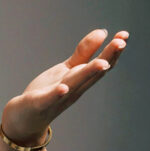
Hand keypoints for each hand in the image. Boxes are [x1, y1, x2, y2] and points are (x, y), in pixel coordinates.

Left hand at [0, 28, 128, 143]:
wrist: (24, 118)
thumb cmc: (47, 92)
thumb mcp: (66, 69)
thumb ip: (84, 52)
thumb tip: (103, 32)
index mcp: (81, 80)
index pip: (102, 64)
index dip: (113, 51)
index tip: (124, 35)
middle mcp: (74, 89)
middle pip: (93, 73)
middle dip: (108, 58)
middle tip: (121, 43)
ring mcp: (58, 97)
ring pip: (75, 84)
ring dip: (89, 74)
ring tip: (101, 63)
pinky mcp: (40, 104)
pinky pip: (50, 99)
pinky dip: (58, 94)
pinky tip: (63, 88)